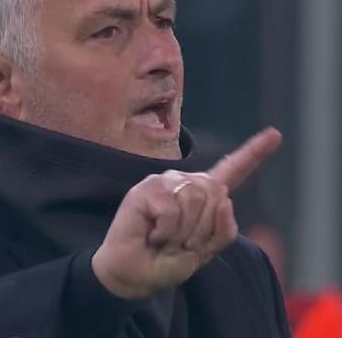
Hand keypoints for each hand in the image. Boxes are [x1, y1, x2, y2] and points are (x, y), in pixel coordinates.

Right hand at [92, 127, 281, 298]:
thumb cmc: (167, 261)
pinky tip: (152, 234)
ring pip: (195, 200)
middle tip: (181, 243)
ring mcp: (166, 183)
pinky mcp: (146, 189)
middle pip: (216, 193)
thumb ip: (223, 228)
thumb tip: (223, 198)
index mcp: (203, 196)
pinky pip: (171, 209)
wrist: (134, 273)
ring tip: (165, 239)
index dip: (254, 153)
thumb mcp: (205, 251)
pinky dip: (166, 232)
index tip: (275, 134)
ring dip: (184, 233)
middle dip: (203, 229)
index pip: (233, 171)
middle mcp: (186, 183)